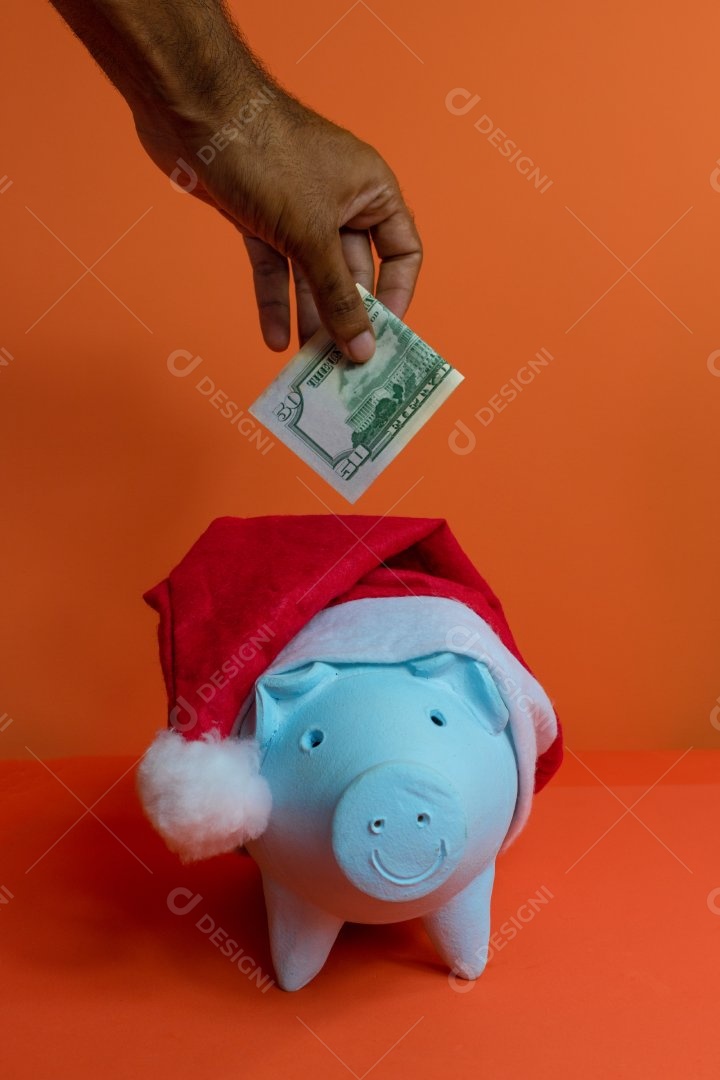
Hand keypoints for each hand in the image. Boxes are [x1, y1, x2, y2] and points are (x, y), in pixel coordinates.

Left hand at [134, 91, 421, 361]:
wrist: (194, 112)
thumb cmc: (268, 156)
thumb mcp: (312, 235)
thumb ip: (339, 296)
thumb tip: (364, 347)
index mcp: (371, 191)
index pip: (401, 253)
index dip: (396, 296)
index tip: (383, 337)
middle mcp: (340, 201)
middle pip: (353, 272)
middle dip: (345, 317)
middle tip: (341, 365)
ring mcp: (298, 210)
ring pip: (311, 276)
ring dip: (310, 317)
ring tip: (307, 362)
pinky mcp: (260, 217)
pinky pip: (274, 268)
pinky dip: (274, 300)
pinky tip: (273, 338)